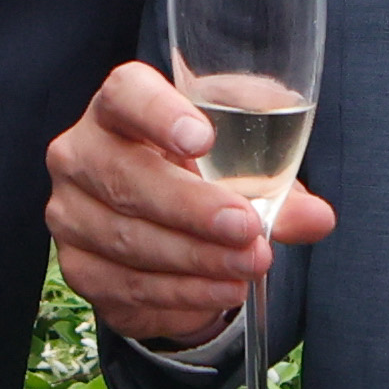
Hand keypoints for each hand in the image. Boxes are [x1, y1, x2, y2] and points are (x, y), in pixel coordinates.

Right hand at [46, 57, 335, 351]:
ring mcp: (71, 212)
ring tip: (249, 266)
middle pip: (125, 177)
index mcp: (120, 107)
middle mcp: (82, 153)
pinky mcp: (77, 266)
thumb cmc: (203, 174)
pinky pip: (127, 285)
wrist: (164, 226)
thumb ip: (276, 185)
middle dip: (192, 209)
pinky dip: (181, 293)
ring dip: (196, 258)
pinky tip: (222, 290)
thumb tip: (317, 218)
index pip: (126, 95)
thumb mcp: (244, 165)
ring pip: (127, 239)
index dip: (160, 115)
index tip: (202, 140)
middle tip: (246, 228)